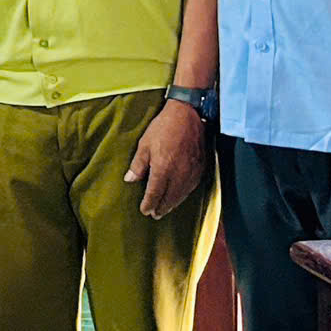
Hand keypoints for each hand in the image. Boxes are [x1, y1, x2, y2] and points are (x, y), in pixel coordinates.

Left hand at [125, 99, 208, 219]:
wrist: (187, 115)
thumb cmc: (163, 127)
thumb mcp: (144, 144)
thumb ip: (138, 165)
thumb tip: (130, 180)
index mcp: (163, 169)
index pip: (154, 193)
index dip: (149, 204)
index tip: (144, 210)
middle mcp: (178, 174)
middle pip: (169, 198)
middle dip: (161, 207)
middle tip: (154, 215)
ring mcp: (191, 172)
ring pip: (181, 195)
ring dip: (172, 204)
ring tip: (165, 209)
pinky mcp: (200, 168)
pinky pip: (191, 187)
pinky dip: (183, 195)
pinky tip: (179, 196)